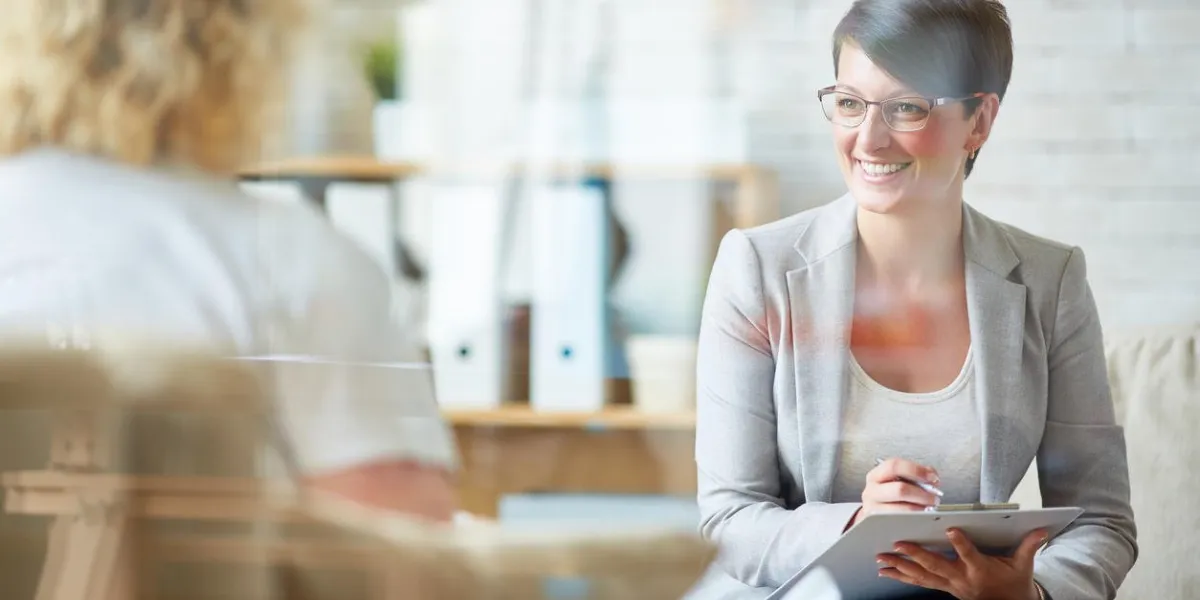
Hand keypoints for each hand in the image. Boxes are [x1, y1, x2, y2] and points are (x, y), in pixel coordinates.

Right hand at [850, 457, 940, 527]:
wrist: (876, 515)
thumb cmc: (891, 496)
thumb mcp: (898, 480)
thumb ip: (915, 475)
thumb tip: (932, 478)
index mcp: (876, 476)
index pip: (894, 466)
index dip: (916, 470)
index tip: (932, 478)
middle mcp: (872, 492)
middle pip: (900, 490)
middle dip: (922, 494)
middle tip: (934, 498)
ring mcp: (874, 510)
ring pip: (903, 510)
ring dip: (921, 509)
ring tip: (930, 508)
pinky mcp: (880, 526)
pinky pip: (903, 523)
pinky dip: (916, 520)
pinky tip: (921, 517)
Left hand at [877, 528, 1047, 599]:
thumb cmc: (1014, 583)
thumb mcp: (1023, 565)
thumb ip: (1028, 546)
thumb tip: (1041, 529)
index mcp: (980, 569)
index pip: (970, 554)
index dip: (961, 543)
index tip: (952, 529)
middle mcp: (962, 578)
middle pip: (937, 566)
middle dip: (916, 555)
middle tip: (898, 544)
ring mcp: (950, 585)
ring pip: (922, 576)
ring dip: (901, 567)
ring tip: (882, 559)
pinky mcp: (943, 587)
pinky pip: (919, 582)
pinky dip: (902, 576)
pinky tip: (886, 572)